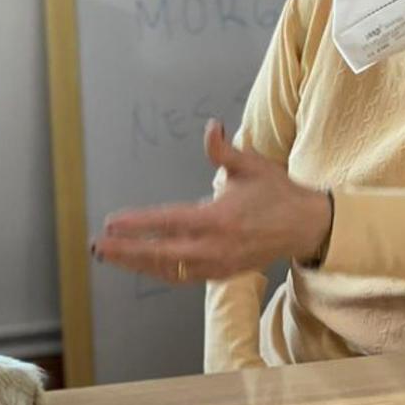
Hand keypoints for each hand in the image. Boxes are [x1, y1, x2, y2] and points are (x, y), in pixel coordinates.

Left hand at [91, 120, 330, 282]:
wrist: (307, 227)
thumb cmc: (277, 193)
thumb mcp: (252, 166)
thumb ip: (224, 150)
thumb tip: (210, 127)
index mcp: (220, 219)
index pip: (169, 222)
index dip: (139, 224)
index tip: (112, 223)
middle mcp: (216, 247)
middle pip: (161, 253)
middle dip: (126, 251)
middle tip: (97, 245)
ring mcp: (218, 265)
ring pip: (168, 269)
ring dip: (136, 263)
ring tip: (108, 254)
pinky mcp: (221, 274)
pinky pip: (182, 276)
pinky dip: (157, 270)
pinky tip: (137, 264)